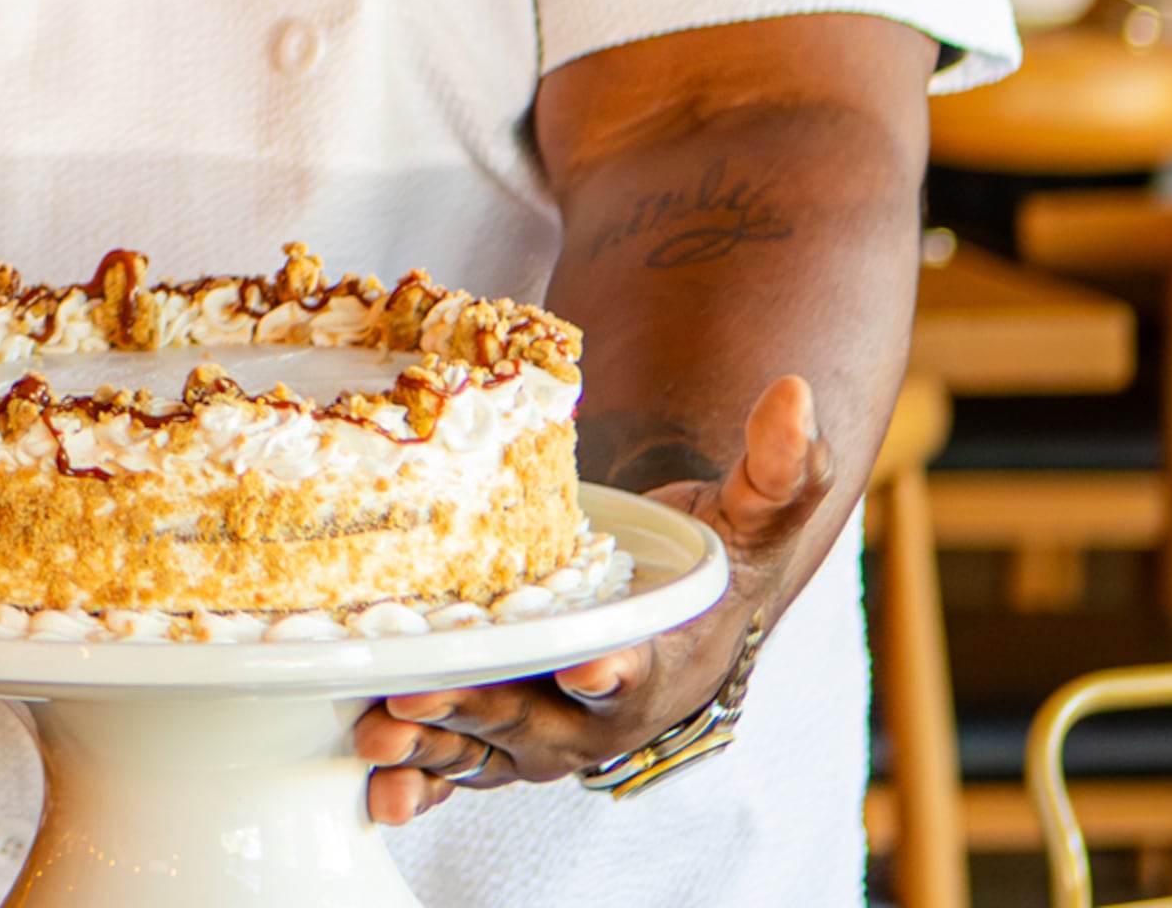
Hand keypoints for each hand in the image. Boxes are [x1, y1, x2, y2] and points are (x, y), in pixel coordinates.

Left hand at [353, 375, 837, 825]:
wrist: (682, 616)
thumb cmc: (717, 560)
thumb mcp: (757, 513)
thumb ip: (780, 466)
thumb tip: (794, 397)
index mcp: (668, 661)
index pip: (643, 670)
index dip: (618, 672)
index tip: (592, 665)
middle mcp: (605, 715)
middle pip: (543, 719)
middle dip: (486, 705)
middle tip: (427, 686)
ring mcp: (550, 730)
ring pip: (490, 750)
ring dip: (436, 744)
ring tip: (382, 726)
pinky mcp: (504, 733)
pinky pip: (461, 764)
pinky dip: (422, 773)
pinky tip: (377, 773)